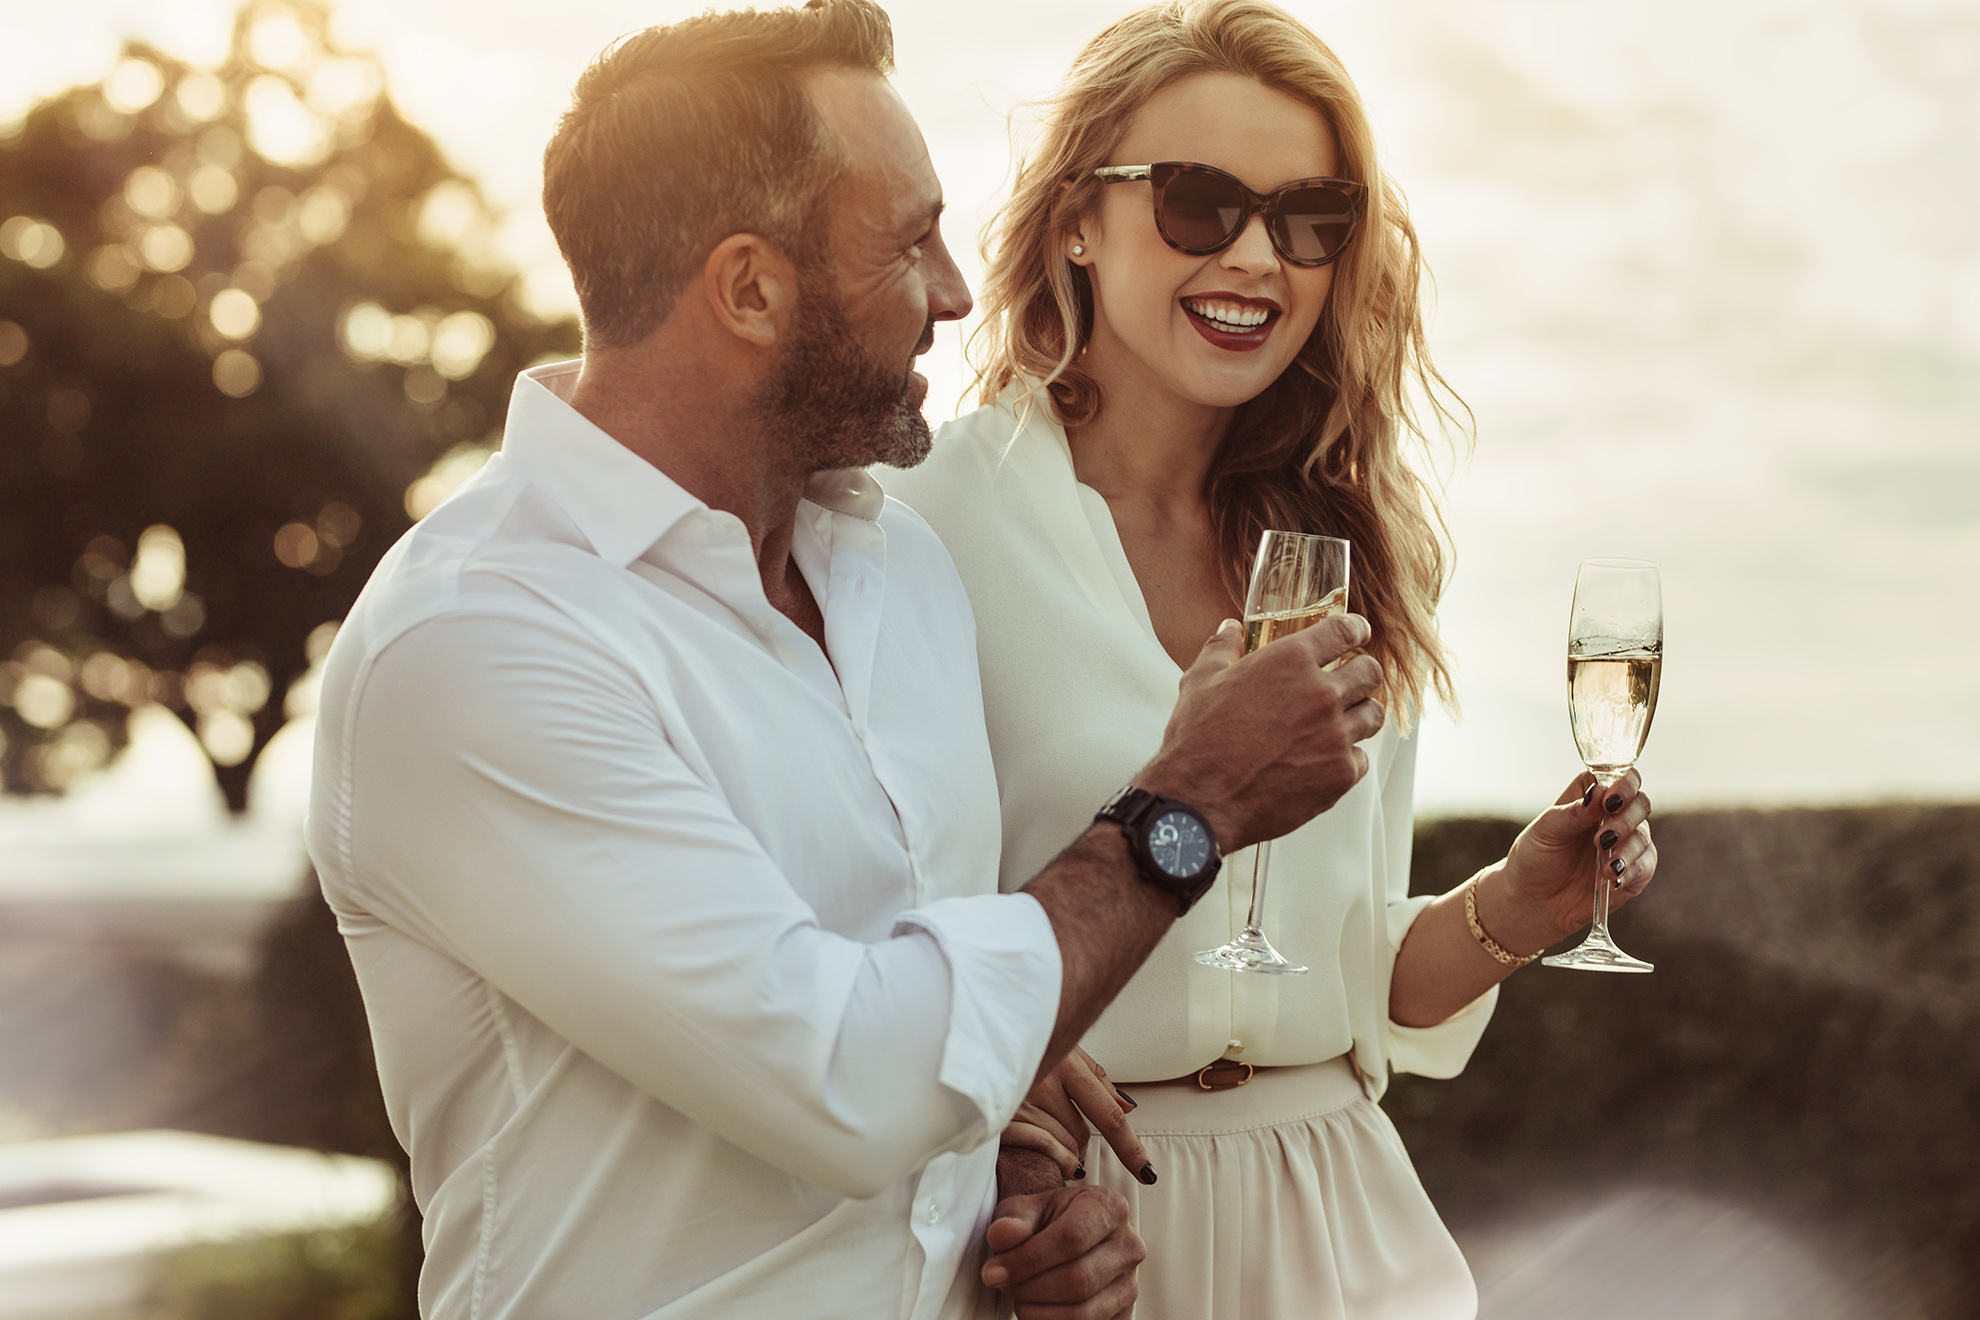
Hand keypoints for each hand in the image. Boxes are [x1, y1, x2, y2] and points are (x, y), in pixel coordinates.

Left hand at [981, 1184, 1142, 1319]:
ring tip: (1019, 1297)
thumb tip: (1002, 1235)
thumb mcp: (1027, 1208)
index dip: (1028, 1259)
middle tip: (1004, 1284)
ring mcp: (1129, 1284)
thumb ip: (1013, 1219)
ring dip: (1038, 1313)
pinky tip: (1037, 1310)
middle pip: (1078, 1279)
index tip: (994, 1270)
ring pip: (1083, 1313)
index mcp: (1109, 1208)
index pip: (1072, 1238)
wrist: (1067, 1235)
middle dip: (1030, 1288)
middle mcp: (1128, 1246)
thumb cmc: (1049, 1220)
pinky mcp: (1123, 1315)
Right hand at [1000, 1048, 1148, 1182]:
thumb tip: (1127, 1108)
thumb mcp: (1065, 1052)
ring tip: (1044, 1132)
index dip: (1130, 1148)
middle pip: (1081, 1134)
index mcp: (1066, 1063)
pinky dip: (1048, 1156)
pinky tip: (1045, 1153)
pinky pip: (1038, 1149)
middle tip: (1060, 1127)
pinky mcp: (998, 1118)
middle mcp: (1044, 1080)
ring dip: (1061, 1150)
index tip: (1146, 1172)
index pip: (1108, 1115)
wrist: (975, 1034)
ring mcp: (1020, 1100)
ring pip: (1061, 1145)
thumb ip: (1097, 1081)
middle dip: (1078, 1141)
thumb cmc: (1024, 1044)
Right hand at [1138, 614, 1384, 851]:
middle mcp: (1321, 694)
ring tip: (1338, 721)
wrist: (1199, 802)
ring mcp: (1335, 736)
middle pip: (1370, 672)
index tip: (1357, 633)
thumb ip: (1222, 649)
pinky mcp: (1339, 775)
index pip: (1345, 630)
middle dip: (1361, 672)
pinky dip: (1345, 757)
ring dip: (1358, 714)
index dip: (1356, 629)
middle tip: (1348, 680)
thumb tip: (1229, 630)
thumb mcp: (1200, 681)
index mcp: (1290, 661)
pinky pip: (1361, 758)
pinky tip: (1322, 759)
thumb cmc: (1197, 740)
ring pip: (1373, 715)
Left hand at [1486, 769, 1658, 949]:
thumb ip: (1574, 812)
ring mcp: (1626, 843)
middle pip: (1640, 803)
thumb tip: (1599, 792)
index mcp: (1591, 796)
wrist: (1534, 900)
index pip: (1620, 778)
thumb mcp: (1546, 830)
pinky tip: (1612, 878)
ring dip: (1627, 850)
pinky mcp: (1633, 871)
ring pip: (1644, 836)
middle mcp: (1613, 816)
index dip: (1623, 785)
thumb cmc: (1535, 856)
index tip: (1610, 801)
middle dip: (1626, 820)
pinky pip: (1646, 865)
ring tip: (1606, 867)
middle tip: (1603, 839)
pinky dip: (1633, 871)